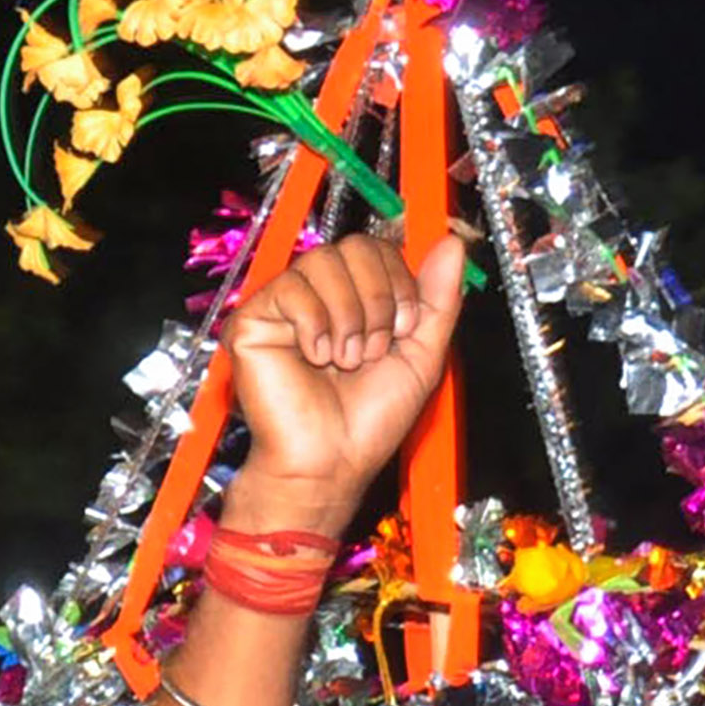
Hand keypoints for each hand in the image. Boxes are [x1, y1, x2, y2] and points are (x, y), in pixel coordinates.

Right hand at [217, 230, 463, 536]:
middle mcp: (318, 295)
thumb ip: (439, 299)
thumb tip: (452, 241)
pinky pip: (292, 288)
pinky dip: (314, 326)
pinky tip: (313, 358)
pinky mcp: (252, 320)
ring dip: (348, 318)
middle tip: (371, 351)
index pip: (377, 248)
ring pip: (323, 262)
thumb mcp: (423, 355)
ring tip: (343, 360)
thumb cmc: (368, 421)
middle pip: (354, 246)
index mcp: (354, 298)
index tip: (401, 331)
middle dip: (377, 301)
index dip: (398, 283)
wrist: (330, 463)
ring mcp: (283, 305)